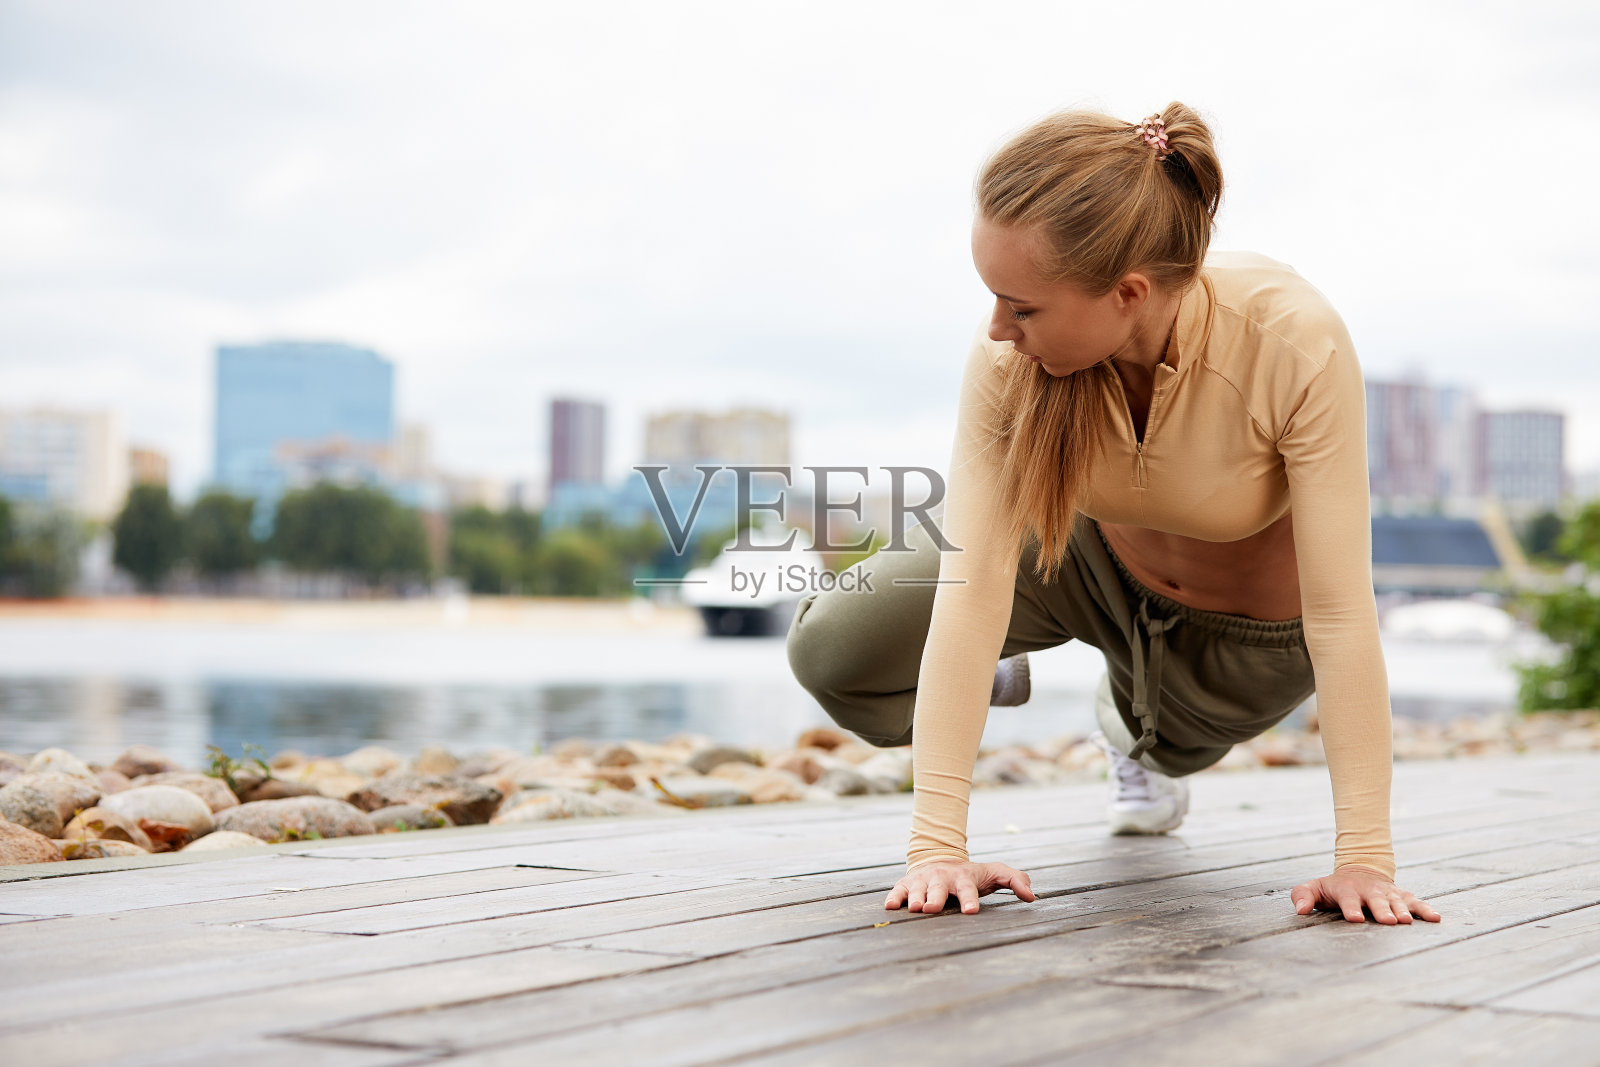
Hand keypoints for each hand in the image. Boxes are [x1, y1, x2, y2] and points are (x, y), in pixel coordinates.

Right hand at [885, 860, 1035, 914]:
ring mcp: (923, 880)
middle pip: (938, 889)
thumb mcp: (996, 874)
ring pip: (917, 890)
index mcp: (963, 878)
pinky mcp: (907, 884)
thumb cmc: (972, 875)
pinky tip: (890, 907)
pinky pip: (898, 891)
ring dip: (914, 899)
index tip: (971, 911)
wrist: (941, 860)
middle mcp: (941, 878)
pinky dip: (894, 898)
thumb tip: (1032, 896)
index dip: (969, 900)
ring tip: (915, 909)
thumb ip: (1016, 881)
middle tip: (931, 909)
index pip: (968, 889)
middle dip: (935, 898)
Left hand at [1290, 867, 1441, 924]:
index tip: (1354, 919)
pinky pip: (1417, 903)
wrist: (1360, 871)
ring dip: (1403, 911)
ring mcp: (1388, 894)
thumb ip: (1303, 896)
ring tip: (1407, 921)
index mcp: (1348, 889)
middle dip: (1382, 910)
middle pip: (1376, 901)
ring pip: (1397, 902)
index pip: (1348, 899)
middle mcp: (1370, 891)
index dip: (1351, 908)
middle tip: (1388, 921)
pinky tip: (1436, 918)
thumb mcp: (1315, 888)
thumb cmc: (1334, 887)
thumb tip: (1300, 910)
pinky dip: (1426, 910)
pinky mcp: (1403, 897)